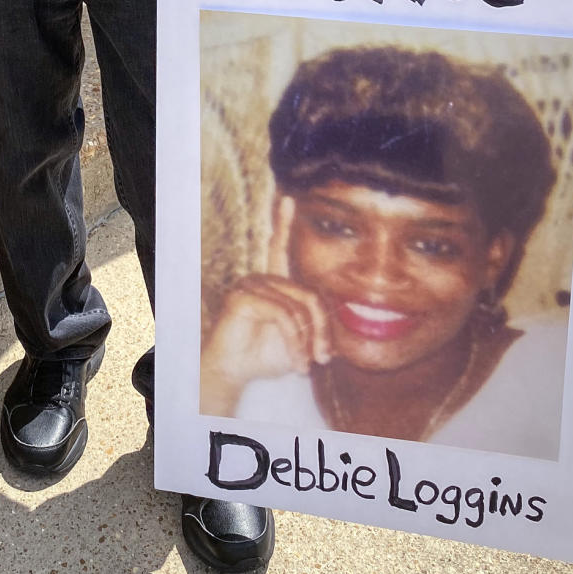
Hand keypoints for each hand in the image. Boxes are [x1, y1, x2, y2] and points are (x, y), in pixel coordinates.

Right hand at [199, 197, 330, 415]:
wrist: (235, 374)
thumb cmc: (264, 356)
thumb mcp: (298, 341)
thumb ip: (314, 328)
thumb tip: (337, 335)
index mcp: (272, 283)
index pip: (278, 248)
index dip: (283, 223)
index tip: (289, 199)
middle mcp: (260, 278)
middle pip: (309, 294)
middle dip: (321, 330)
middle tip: (322, 359)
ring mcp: (249, 285)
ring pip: (298, 308)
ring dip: (307, 342)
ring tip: (305, 365)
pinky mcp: (243, 297)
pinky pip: (284, 315)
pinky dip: (295, 342)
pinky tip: (295, 361)